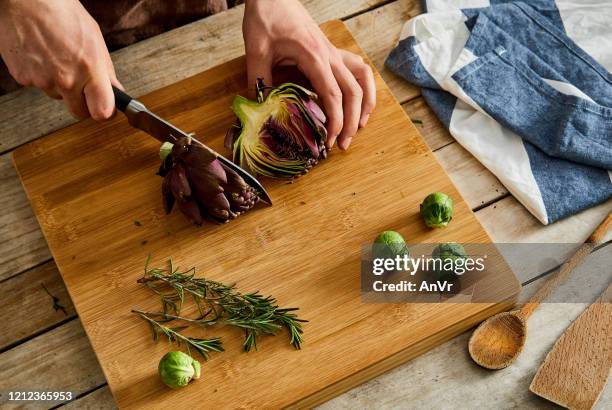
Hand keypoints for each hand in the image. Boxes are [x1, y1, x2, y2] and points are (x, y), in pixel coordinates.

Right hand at [0, 0, 119, 119]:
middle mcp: (66, 78)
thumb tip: (116, 91)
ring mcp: (42, 80)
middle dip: (82, 102)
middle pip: (78, 112)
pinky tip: (41, 55)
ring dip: (59, 84)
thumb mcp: (94, 38)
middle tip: (80, 85)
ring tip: (56, 57)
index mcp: (89, 68)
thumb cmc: (60, 11)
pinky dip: (40, 74)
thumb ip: (105, 69)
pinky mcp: (23, 78)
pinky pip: (38, 85)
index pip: (102, 112)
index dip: (104, 112)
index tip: (105, 108)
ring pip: (57, 96)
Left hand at [243, 0, 375, 149]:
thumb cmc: (266, 18)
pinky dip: (364, 86)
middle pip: (353, 92)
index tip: (329, 141)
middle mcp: (330, 56)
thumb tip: (258, 110)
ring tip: (360, 125)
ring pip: (363, 78)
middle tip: (342, 145)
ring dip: (366, 102)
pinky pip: (357, 68)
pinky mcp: (331, 51)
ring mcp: (334, 52)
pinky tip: (359, 100)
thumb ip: (258, 80)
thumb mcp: (256, 51)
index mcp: (314, 57)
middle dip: (351, 122)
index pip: (333, 95)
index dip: (335, 121)